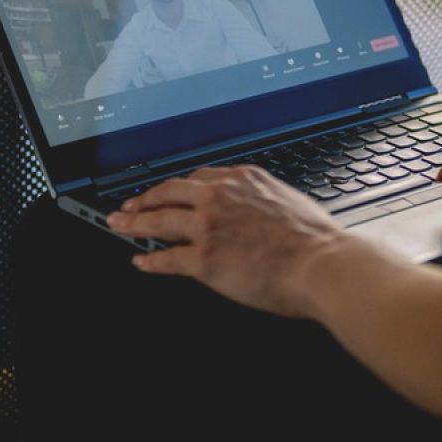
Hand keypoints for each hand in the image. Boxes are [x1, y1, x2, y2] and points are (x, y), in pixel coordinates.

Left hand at [107, 165, 345, 318]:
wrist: (321, 263)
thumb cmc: (317, 241)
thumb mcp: (289, 202)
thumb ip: (265, 202)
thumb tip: (260, 213)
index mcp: (244, 179)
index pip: (199, 178)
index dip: (178, 187)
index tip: (170, 192)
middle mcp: (221, 197)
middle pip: (170, 191)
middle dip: (145, 199)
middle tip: (129, 205)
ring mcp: (209, 227)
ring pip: (159, 220)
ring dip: (134, 223)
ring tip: (119, 226)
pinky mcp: (204, 259)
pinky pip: (167, 258)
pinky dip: (150, 261)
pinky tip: (141, 262)